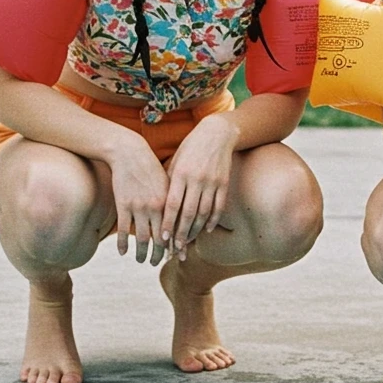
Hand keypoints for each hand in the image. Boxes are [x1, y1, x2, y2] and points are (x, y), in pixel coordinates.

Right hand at [109, 135, 169, 264]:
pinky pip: (124, 231)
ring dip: (142, 254)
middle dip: (160, 254)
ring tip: (141, 261)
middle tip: (158, 263)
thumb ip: (172, 201)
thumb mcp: (167, 182)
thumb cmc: (150, 167)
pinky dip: (123, 244)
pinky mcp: (123, 206)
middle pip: (160, 239)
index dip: (176, 245)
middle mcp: (156, 207)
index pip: (175, 230)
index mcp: (169, 201)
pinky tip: (123, 252)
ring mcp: (138, 207)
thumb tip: (179, 218)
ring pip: (142, 239)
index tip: (177, 256)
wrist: (129, 153)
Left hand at [161, 114, 238, 258]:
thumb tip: (158, 208)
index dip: (168, 223)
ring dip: (195, 230)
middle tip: (175, 248)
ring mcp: (212, 182)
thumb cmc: (190, 149)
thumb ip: (168, 183)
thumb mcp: (175, 162)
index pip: (172, 204)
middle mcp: (197, 179)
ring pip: (204, 212)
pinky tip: (206, 229)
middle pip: (188, 212)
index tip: (163, 238)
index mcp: (181, 173)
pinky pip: (219, 206)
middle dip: (181, 233)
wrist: (216, 134)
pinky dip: (213, 220)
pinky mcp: (224, 183)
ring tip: (188, 242)